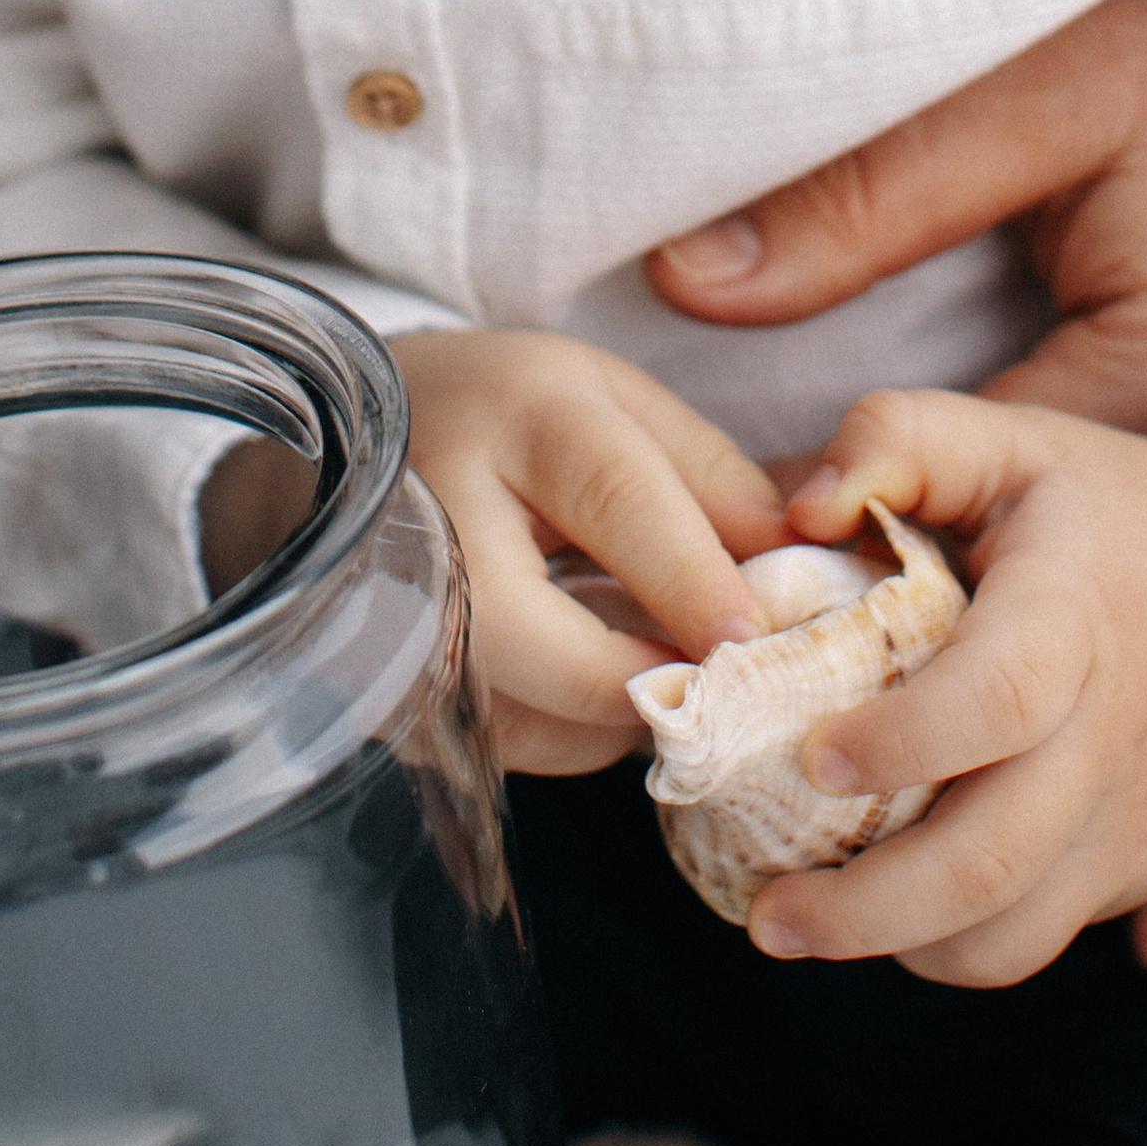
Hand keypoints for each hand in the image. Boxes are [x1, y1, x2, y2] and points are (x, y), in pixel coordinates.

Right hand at [394, 330, 784, 775]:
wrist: (353, 436)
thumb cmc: (506, 416)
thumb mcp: (612, 401)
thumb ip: (708, 476)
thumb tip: (792, 564)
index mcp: (519, 419)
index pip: (616, 502)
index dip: (693, 577)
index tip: (754, 632)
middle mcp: (445, 520)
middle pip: (561, 651)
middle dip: (659, 677)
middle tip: (721, 671)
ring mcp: (402, 622)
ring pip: (545, 720)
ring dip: (626, 706)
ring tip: (643, 645)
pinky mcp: (394, 695)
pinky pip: (515, 744)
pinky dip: (573, 724)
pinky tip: (579, 663)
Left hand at [745, 392, 1146, 987]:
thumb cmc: (1114, 506)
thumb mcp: (1013, 440)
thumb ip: (895, 440)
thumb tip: (796, 513)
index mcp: (1072, 619)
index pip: (997, 702)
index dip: (901, 743)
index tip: (813, 755)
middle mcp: (1111, 738)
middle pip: (992, 862)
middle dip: (863, 910)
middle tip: (767, 917)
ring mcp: (1136, 820)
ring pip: (1016, 936)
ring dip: (903, 946)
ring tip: (809, 923)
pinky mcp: (1146, 869)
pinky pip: (1046, 936)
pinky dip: (960, 943)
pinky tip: (888, 909)